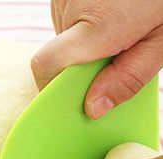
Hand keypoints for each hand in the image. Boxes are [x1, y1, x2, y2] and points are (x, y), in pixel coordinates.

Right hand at [31, 0, 162, 118]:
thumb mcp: (159, 41)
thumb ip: (128, 78)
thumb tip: (94, 108)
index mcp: (99, 25)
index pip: (48, 65)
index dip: (53, 88)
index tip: (72, 97)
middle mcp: (71, 7)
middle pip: (58, 58)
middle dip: (81, 68)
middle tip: (112, 55)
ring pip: (62, 42)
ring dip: (82, 47)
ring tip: (112, 30)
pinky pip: (65, 24)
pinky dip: (81, 30)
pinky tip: (104, 18)